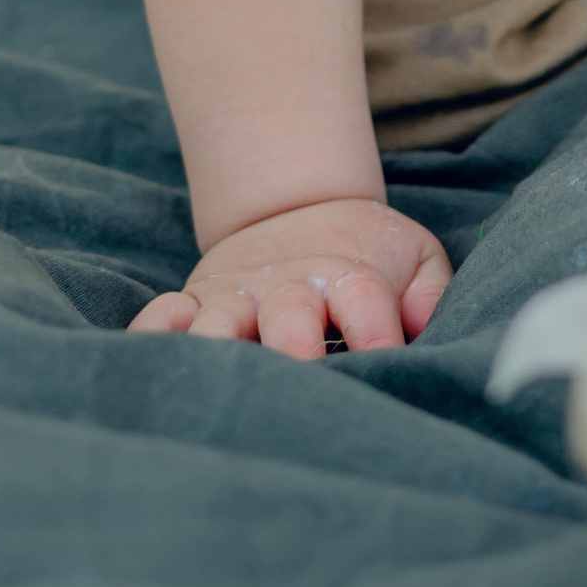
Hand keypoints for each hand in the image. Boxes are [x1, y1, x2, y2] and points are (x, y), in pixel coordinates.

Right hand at [129, 197, 452, 358]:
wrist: (300, 208)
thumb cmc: (364, 256)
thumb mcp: (413, 258)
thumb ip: (428, 291)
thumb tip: (423, 326)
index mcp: (347, 275)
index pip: (364, 299)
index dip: (376, 333)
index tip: (385, 364)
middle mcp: (289, 288)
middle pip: (289, 315)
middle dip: (293, 348)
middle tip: (298, 376)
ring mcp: (238, 297)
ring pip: (221, 323)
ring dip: (218, 348)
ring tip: (218, 377)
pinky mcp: (196, 303)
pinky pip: (164, 315)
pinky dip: (157, 330)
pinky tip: (162, 342)